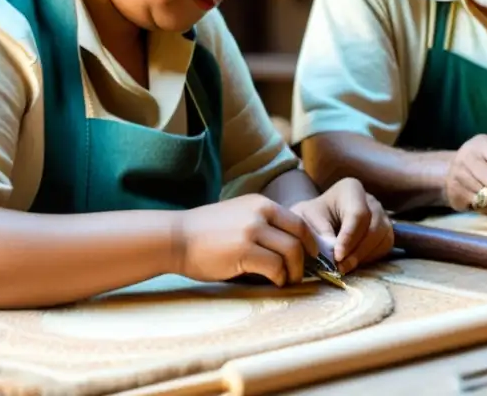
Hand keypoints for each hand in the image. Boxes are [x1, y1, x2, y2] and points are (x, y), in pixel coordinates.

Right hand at [178, 194, 318, 286]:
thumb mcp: (238, 215)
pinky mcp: (243, 251)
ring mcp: (252, 231)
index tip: (311, 255)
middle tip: (303, 272)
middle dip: (306, 257)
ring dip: (295, 270)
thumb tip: (286, 244)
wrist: (175, 237)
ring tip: (288, 280)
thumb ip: (261, 223)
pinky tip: (274, 282)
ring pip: (291, 252)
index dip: (309, 241)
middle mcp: (259, 213)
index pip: (297, 221)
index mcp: (260, 204)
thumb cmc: (204, 232)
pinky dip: (280, 277)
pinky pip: (275, 266)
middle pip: (299, 236)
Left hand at [291, 178, 393, 273]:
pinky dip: (371, 257)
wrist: (319, 219)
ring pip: (382, 237)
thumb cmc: (312, 216)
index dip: (349, 237)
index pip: (357, 214)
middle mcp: (371, 200)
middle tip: (340, 266)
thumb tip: (334, 251)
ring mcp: (381, 214)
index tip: (337, 256)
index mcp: (351, 189)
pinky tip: (354, 262)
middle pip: (373, 227)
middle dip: (357, 250)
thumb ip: (321, 232)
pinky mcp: (385, 230)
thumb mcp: (307, 219)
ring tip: (344, 267)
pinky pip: (385, 246)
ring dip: (364, 256)